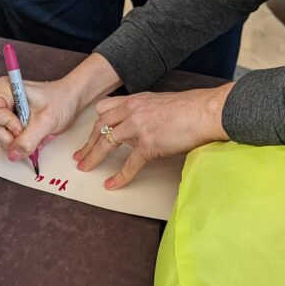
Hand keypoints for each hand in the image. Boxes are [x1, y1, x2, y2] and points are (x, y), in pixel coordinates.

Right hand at [0, 77, 83, 161]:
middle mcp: (0, 99)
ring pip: (0, 137)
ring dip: (19, 141)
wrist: (71, 100)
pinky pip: (8, 140)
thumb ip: (28, 140)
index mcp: (4, 89)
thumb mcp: (46, 122)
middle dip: (13, 136)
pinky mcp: (10, 122)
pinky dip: (22, 142)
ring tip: (36, 132)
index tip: (22, 126)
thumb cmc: (61, 100)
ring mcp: (4, 112)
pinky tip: (34, 135)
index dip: (6, 124)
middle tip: (31, 132)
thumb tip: (13, 154)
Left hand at [74, 84, 233, 189]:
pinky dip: (119, 177)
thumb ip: (143, 111)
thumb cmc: (189, 108)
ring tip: (85, 168)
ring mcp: (138, 128)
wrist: (205, 111)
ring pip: (107, 143)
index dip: (95, 125)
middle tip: (79, 156)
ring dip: (93, 157)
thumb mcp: (158, 102)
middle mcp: (132, 111)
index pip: (104, 111)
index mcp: (134, 101)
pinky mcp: (149, 144)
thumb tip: (136, 126)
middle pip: (100, 127)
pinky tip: (112, 185)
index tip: (89, 135)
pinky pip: (129, 164)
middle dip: (88, 143)